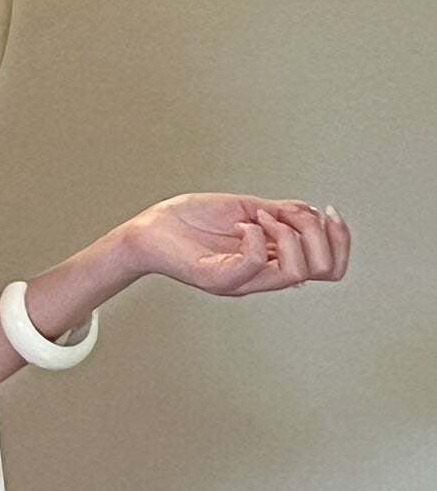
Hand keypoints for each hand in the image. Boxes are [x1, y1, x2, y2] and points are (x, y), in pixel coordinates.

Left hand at [126, 192, 349, 295]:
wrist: (150, 230)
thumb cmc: (192, 221)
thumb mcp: (246, 209)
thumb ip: (281, 213)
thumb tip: (314, 212)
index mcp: (273, 261)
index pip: (329, 267)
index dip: (341, 240)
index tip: (329, 211)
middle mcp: (263, 276)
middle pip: (324, 270)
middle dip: (319, 234)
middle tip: (287, 213)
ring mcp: (242, 280)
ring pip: (296, 272)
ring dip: (287, 233)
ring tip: (260, 217)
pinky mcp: (218, 279)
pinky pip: (253, 263)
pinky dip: (255, 236)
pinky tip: (240, 224)